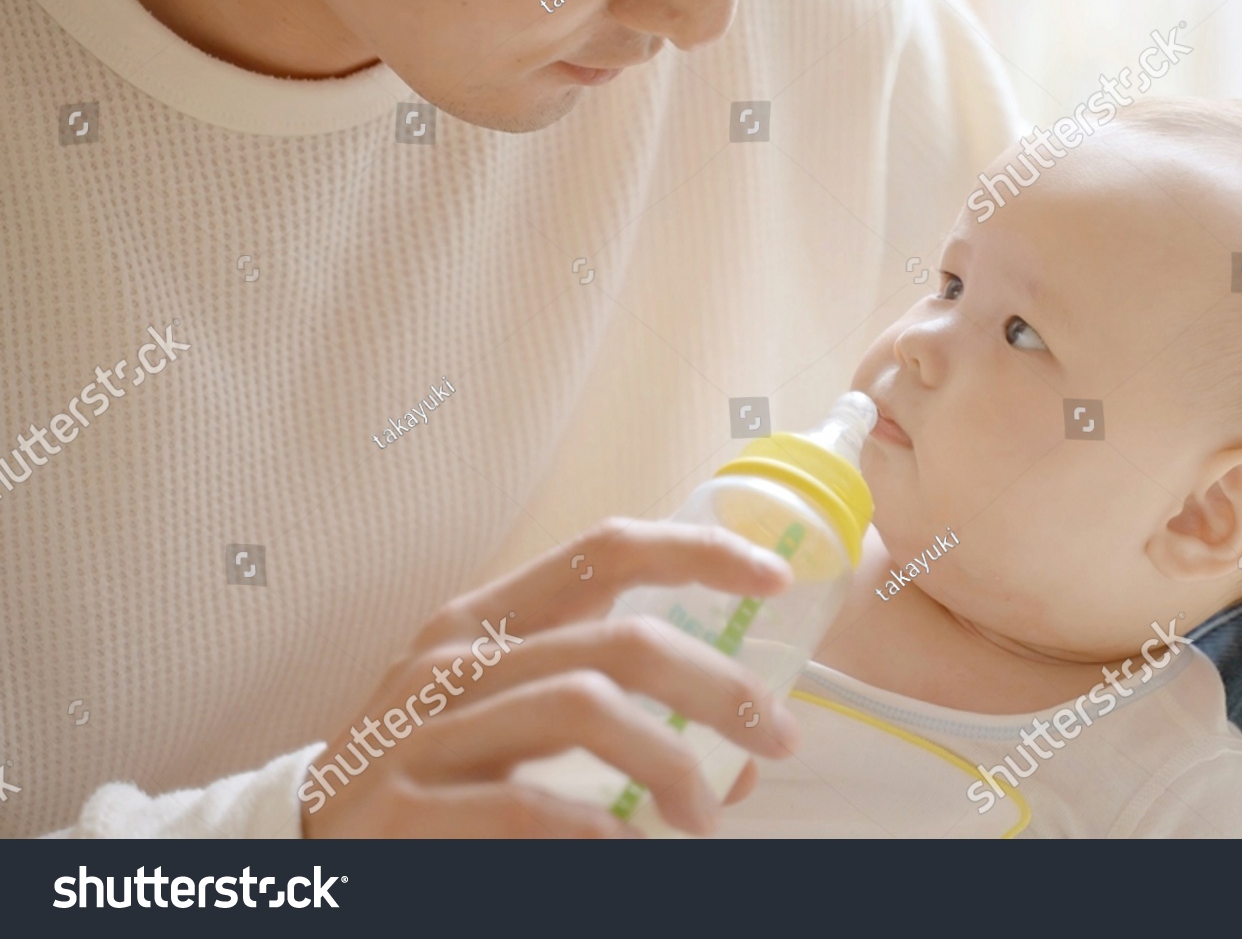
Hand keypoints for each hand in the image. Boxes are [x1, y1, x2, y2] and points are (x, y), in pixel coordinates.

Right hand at [300, 517, 799, 837]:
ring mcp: (426, 728)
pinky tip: (627, 846)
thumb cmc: (433, 764)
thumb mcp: (508, 709)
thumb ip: (609, 708)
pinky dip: (594, 828)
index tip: (774, 580)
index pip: (604, 550)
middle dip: (718, 686)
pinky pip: (525, 804)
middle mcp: (456, 657)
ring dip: (667, 760)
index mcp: (486, 617)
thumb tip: (736, 754)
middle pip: (617, 642)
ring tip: (705, 814)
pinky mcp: (407, 806)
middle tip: (778, 737)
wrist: (306, 834)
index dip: (697, 553)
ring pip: (581, 709)